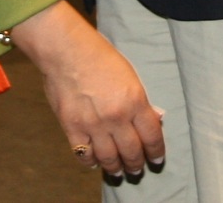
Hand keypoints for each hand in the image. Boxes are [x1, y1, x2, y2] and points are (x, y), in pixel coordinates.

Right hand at [8, 0, 165, 178]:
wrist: (66, 50)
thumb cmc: (99, 57)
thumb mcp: (129, 76)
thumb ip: (140, 102)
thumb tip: (153, 121)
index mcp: (135, 101)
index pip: (152, 136)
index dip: (156, 152)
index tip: (156, 160)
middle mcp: (116, 117)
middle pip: (132, 152)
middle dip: (136, 164)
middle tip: (136, 169)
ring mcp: (93, 125)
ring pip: (109, 159)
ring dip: (115, 168)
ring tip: (117, 171)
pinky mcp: (72, 128)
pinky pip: (84, 154)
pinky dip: (90, 161)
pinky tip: (94, 161)